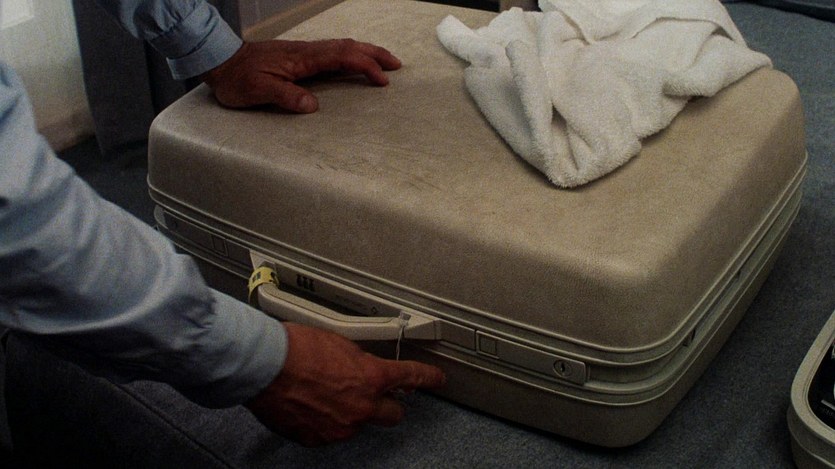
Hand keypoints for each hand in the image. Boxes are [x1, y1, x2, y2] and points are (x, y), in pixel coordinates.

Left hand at [200, 39, 401, 112]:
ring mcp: (303, 52)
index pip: (341, 58)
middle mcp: (306, 52)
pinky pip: (332, 51)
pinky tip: (353, 62)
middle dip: (374, 54)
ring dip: (364, 52)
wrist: (219, 59)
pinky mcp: (298, 57)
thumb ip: (285, 96)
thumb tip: (312, 105)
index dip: (364, 66)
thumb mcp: (257, 91)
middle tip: (396, 66)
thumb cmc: (237, 78)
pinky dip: (350, 55)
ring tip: (383, 63)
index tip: (382, 80)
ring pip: (341, 46)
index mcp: (302, 59)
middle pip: (348, 47)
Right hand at [245, 322, 445, 445]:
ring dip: (349, 411)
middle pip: (393, 414)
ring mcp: (341, 427)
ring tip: (323, 392)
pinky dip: (325, 421)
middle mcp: (362, 407)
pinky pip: (331, 432)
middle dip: (386, 404)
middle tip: (371, 392)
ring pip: (358, 423)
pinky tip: (309, 404)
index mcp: (372, 378)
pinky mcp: (319, 439)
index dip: (428, 378)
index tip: (437, 379)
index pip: (412, 377)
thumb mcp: (340, 343)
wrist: (265, 366)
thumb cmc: (296, 347)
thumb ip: (359, 360)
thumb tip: (362, 365)